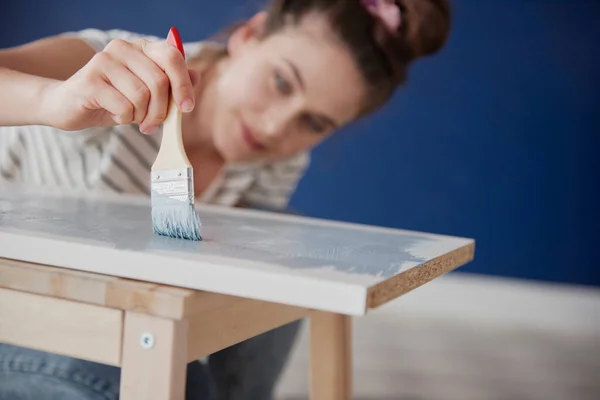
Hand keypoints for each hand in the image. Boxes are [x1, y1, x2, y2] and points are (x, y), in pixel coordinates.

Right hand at [40, 37, 198, 132]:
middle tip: (152, 124)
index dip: (184, 85)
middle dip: (161, 110)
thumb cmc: (114, 100)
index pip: (173, 57)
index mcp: (141, 48)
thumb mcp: (147, 94)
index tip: (187, 107)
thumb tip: (196, 75)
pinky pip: (124, 106)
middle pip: (159, 81)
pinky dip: (125, 118)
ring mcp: (104, 61)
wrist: (69, 106)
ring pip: (142, 95)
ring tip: (132, 118)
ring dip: (141, 116)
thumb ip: (171, 84)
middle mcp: (123, 48)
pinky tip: (116, 114)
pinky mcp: (90, 80)